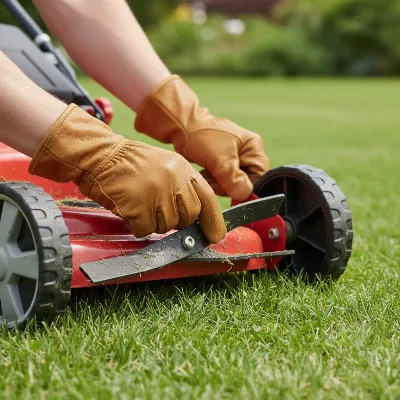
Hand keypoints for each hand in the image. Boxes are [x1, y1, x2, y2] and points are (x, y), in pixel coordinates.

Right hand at [29, 104, 226, 242]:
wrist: (100, 155)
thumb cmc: (130, 163)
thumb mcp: (164, 165)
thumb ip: (181, 187)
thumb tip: (193, 218)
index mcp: (182, 168)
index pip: (207, 198)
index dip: (213, 220)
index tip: (215, 236)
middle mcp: (173, 180)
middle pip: (188, 218)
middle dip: (175, 221)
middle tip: (156, 208)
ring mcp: (156, 193)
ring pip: (166, 227)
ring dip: (152, 222)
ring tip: (139, 202)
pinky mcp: (138, 206)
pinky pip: (145, 230)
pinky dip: (136, 225)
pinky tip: (129, 209)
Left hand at [135, 75, 269, 200]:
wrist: (181, 127)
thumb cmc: (202, 137)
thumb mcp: (219, 159)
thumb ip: (233, 178)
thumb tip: (245, 195)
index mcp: (253, 148)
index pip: (259, 176)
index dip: (246, 186)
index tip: (228, 188)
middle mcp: (247, 153)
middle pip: (245, 181)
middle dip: (228, 185)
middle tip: (212, 179)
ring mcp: (235, 159)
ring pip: (232, 183)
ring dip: (218, 184)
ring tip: (206, 175)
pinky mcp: (222, 164)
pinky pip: (223, 180)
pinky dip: (213, 181)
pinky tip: (204, 175)